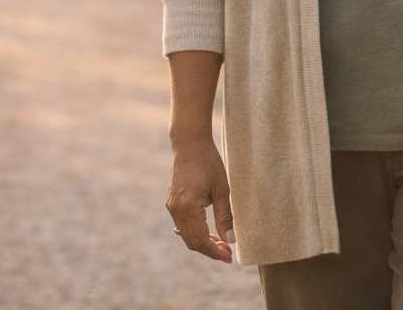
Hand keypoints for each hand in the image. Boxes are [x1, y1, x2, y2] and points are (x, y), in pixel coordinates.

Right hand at [166, 136, 234, 262]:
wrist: (189, 144)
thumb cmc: (208, 163)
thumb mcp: (222, 189)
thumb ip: (225, 216)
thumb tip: (230, 240)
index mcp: (188, 207)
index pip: (200, 240)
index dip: (214, 252)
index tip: (229, 257)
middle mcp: (176, 209)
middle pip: (192, 241)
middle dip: (210, 250)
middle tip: (228, 253)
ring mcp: (172, 206)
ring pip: (186, 235)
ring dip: (203, 243)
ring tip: (221, 244)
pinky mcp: (173, 203)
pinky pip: (182, 226)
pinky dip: (195, 233)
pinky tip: (208, 233)